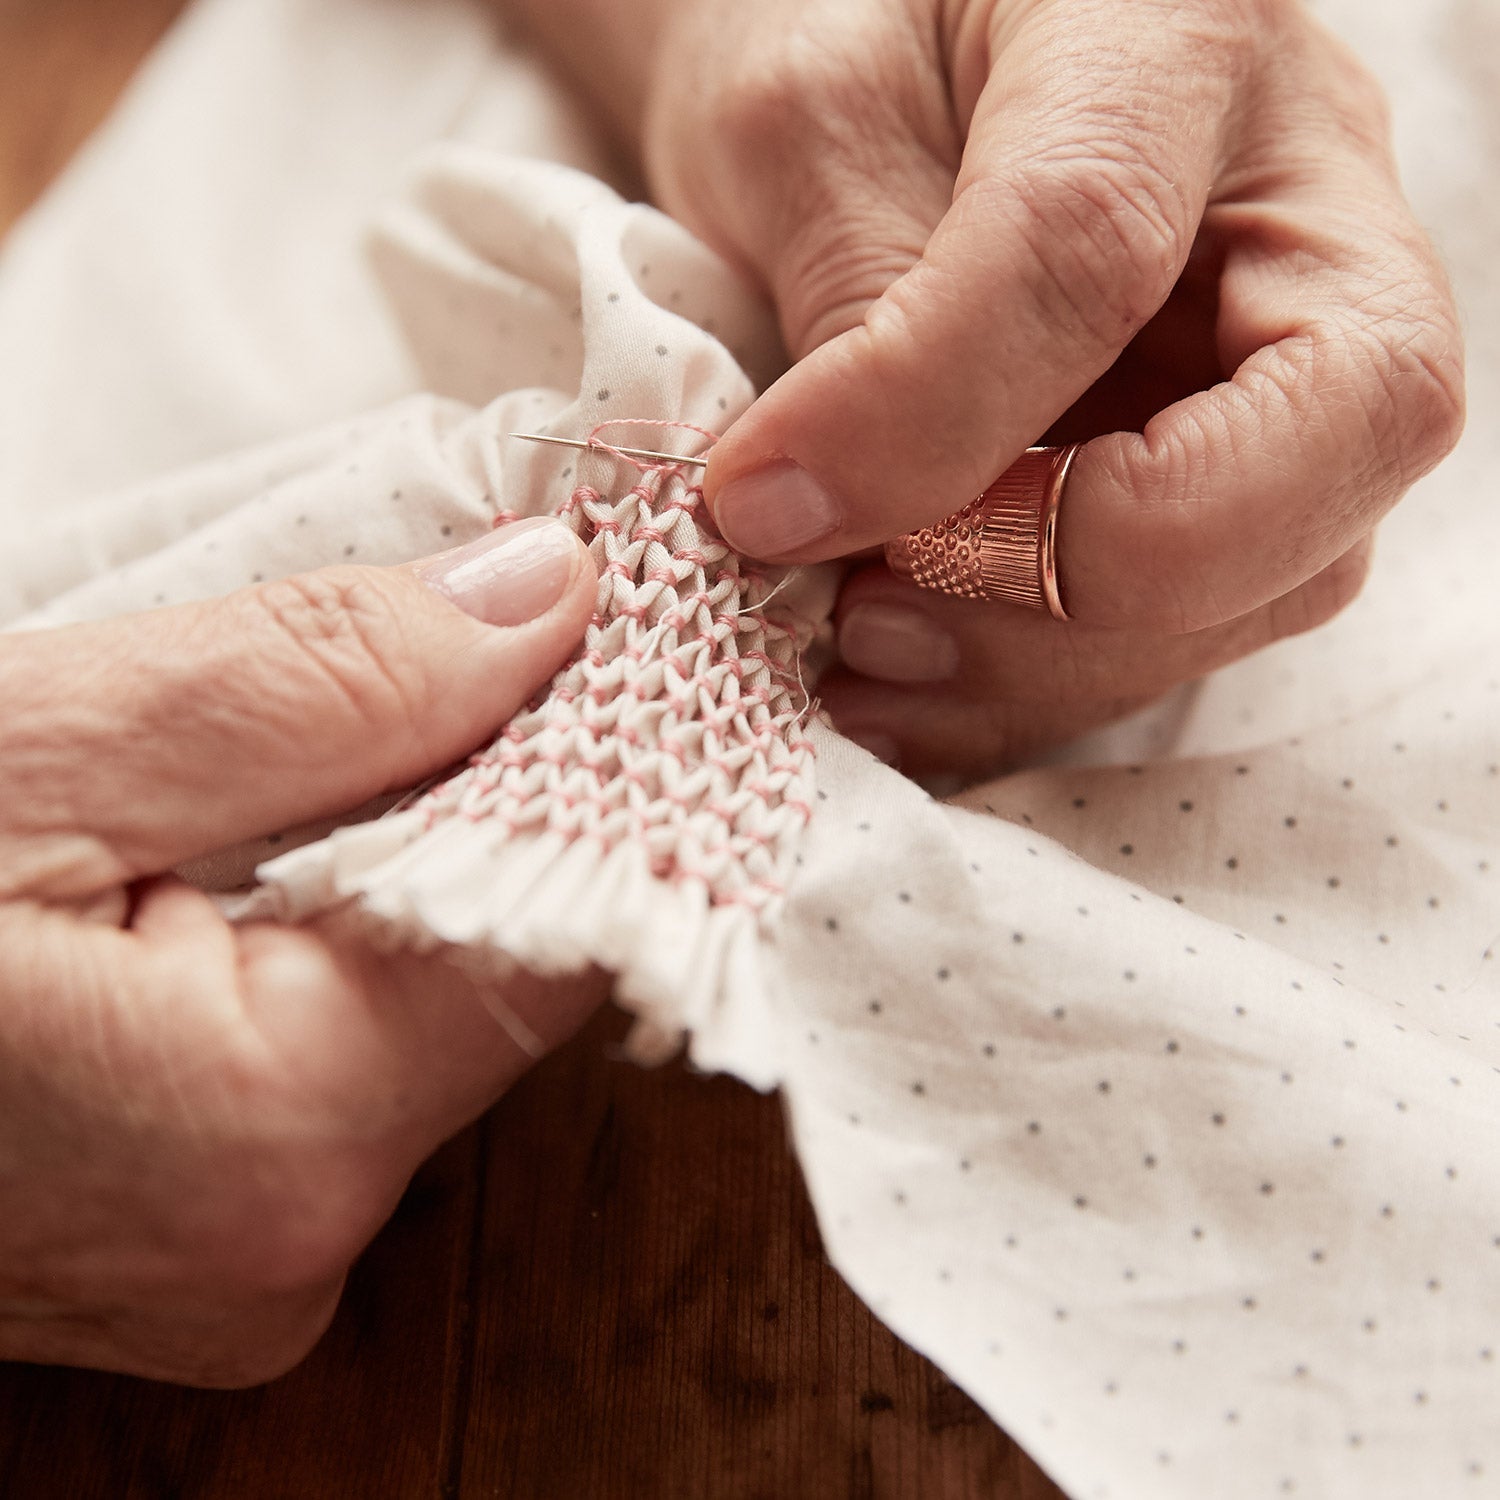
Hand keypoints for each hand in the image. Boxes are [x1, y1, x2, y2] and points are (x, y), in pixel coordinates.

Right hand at [0, 519, 602, 1385]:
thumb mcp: (32, 751)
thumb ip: (321, 680)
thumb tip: (550, 600)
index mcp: (278, 1138)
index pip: (582, 924)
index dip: (611, 762)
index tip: (615, 626)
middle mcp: (288, 1246)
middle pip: (504, 966)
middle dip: (498, 791)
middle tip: (469, 631)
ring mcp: (239, 1263)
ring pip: (422, 1004)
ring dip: (408, 850)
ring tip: (347, 721)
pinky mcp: (193, 1233)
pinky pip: (337, 1051)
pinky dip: (337, 925)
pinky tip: (283, 829)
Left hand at [517, 0, 1462, 774]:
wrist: (882, 69)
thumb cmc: (844, 47)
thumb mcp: (803, 122)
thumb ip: (851, 300)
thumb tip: (832, 522)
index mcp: (1176, 40)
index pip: (1099, 245)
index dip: (927, 409)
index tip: (760, 502)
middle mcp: (1300, 207)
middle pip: (1337, 424)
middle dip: (1093, 567)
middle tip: (874, 606)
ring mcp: (1290, 361)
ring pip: (1279, 568)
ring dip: (1055, 656)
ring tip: (860, 648)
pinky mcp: (1236, 480)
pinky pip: (1193, 629)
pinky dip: (1040, 687)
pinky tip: (902, 686)